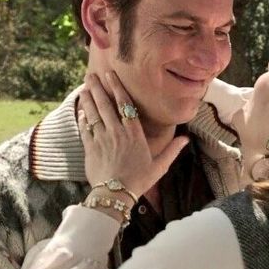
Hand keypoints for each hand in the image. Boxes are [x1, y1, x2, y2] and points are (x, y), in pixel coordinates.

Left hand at [78, 72, 188, 198]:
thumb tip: (186, 139)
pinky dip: (83, 119)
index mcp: (134, 133)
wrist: (115, 193)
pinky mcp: (90, 148)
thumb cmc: (139, 180)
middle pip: (105, 104)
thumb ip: (172, 150)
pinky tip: (82, 111)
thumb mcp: (159, 166)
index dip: (117, 88)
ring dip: (88, 99)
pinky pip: (85, 129)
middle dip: (98, 87)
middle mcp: (117, 132)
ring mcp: (102, 138)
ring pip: (93, 113)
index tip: (111, 76)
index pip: (124, 105)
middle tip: (91, 74)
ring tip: (84, 87)